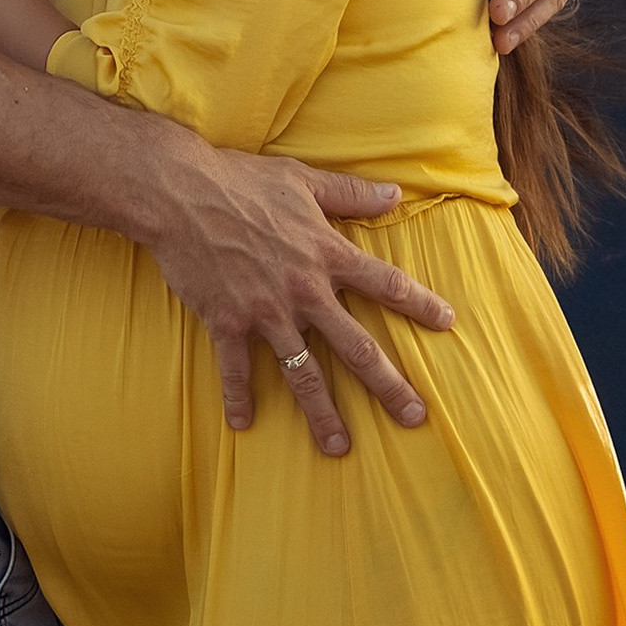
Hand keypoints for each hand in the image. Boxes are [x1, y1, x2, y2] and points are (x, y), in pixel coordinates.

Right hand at [138, 120, 453, 446]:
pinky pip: (236, 369)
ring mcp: (265, 311)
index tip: (447, 323)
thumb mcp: (302, 180)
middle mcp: (303, 290)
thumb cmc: (241, 180)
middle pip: (356, 347)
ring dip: (322, 412)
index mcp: (325, 253)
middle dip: (388, 385)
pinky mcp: (227, 321)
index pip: (385, 283)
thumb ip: (351, 193)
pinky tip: (243, 424)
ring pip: (303, 373)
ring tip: (339, 445)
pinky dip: (239, 397)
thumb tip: (395, 193)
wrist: (179, 192)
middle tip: (413, 416)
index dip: (420, 303)